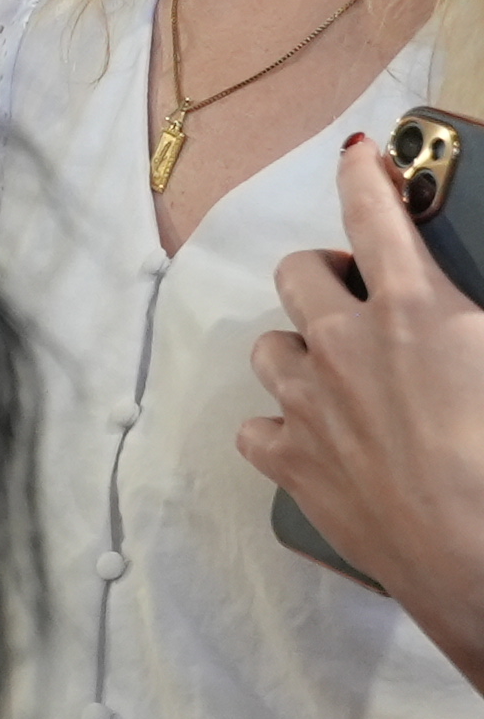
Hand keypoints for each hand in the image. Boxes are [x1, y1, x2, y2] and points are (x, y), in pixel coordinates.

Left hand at [243, 133, 483, 690]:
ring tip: (337, 369)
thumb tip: (465, 320)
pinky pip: (258, 427)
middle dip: (324, 273)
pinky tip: (314, 438)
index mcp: (414, 309)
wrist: (482, 563)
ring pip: (270, 347)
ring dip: (300, 348)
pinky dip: (281, 427)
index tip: (356, 155)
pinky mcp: (290, 464)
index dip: (363, 175)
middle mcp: (344, 344)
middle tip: (358, 293)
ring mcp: (308, 405)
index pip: (374, 215)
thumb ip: (479, 324)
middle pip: (298, 274)